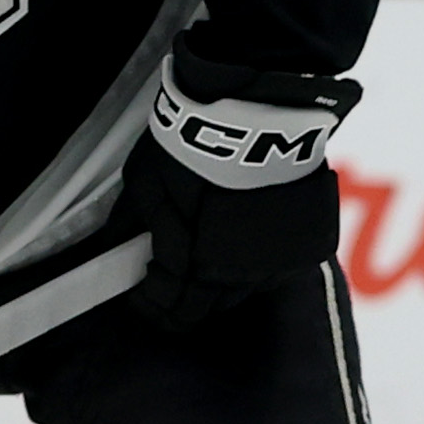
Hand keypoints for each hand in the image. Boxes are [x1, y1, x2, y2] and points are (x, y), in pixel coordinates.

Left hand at [121, 47, 357, 326]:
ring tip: (204, 254)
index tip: (140, 292)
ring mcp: (279, 261)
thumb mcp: (145, 185)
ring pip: (244, 292)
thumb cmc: (191, 146)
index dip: (151, 305)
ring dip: (219, 283)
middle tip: (167, 277)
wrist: (253, 113)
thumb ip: (135, 226)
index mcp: (200, 267)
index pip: (174, 310)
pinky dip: (255, 264)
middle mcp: (243, 275)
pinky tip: (241, 241)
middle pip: (209, 309)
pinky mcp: (306, 244)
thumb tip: (117, 250)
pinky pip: (275, 270)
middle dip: (183, 298)